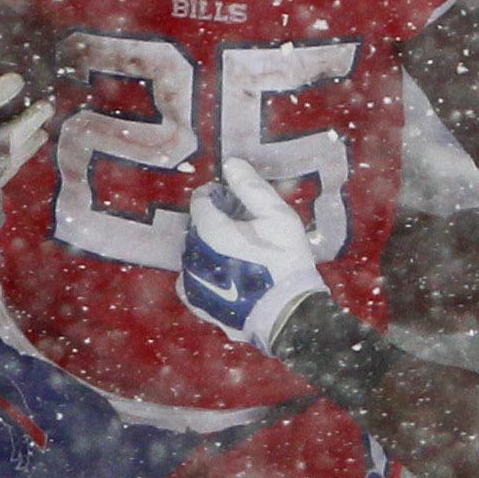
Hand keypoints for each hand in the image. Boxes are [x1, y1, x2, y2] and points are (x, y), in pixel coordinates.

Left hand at [179, 158, 329, 349]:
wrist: (288, 315)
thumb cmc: (285, 261)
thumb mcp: (277, 217)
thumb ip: (251, 187)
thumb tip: (231, 162)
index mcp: (209, 230)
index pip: (201, 200)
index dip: (218, 195)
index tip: (236, 201)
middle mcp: (192, 254)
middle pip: (197, 227)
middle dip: (214, 222)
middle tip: (243, 228)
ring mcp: (192, 281)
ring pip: (193, 253)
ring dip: (209, 247)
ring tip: (237, 253)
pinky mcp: (197, 303)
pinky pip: (190, 280)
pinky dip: (203, 273)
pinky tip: (224, 275)